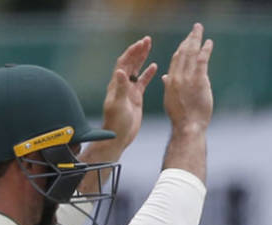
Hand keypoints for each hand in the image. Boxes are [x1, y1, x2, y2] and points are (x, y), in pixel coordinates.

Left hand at [98, 36, 157, 155]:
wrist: (118, 137)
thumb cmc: (117, 123)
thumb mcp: (119, 105)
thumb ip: (121, 88)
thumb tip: (120, 71)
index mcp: (117, 84)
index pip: (124, 63)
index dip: (131, 52)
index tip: (140, 43)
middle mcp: (122, 85)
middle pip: (130, 63)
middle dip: (138, 51)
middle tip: (147, 40)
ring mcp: (129, 91)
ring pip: (136, 70)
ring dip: (142, 58)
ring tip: (150, 47)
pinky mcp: (136, 98)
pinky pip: (142, 82)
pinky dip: (148, 74)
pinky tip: (154, 67)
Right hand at [162, 23, 213, 133]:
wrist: (187, 126)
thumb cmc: (181, 117)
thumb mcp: (170, 100)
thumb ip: (169, 86)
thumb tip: (165, 77)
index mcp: (170, 81)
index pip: (176, 60)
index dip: (182, 48)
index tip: (186, 41)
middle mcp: (177, 76)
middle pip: (182, 52)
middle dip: (189, 39)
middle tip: (195, 29)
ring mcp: (187, 78)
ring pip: (191, 53)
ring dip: (196, 39)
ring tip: (200, 29)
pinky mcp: (198, 81)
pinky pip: (201, 61)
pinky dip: (205, 50)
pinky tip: (209, 42)